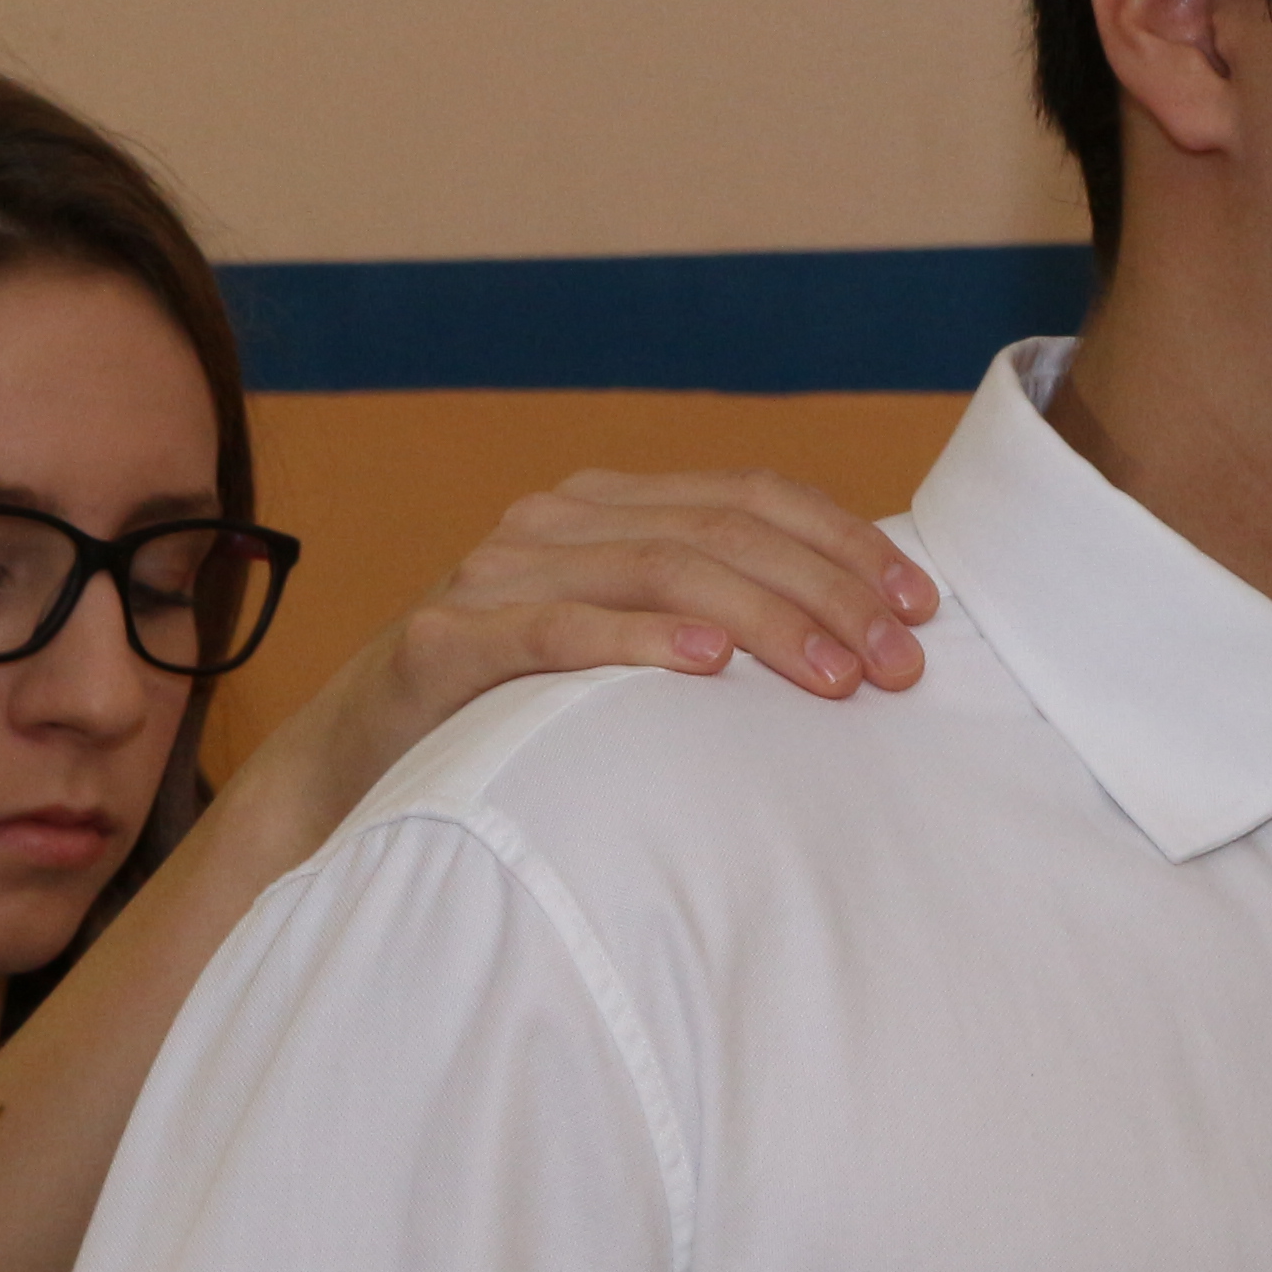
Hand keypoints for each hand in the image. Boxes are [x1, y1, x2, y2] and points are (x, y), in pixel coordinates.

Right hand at [248, 469, 936, 853]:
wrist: (349, 776)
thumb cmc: (506, 722)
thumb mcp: (616, 653)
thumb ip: (700, 622)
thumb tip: (854, 637)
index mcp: (602, 507)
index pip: (750, 495)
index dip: (845, 541)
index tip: (922, 608)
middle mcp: (551, 521)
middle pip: (719, 529)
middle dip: (826, 593)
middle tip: (896, 668)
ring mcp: (492, 574)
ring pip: (657, 568)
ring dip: (763, 621)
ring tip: (832, 680)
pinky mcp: (445, 641)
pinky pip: (557, 628)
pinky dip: (638, 641)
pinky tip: (706, 669)